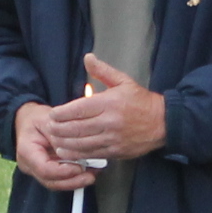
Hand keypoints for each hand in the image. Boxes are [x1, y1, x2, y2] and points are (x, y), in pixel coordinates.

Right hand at [13, 102, 96, 190]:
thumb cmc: (36, 119)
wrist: (27, 121)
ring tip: (92, 174)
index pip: (44, 169)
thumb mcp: (48, 119)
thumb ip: (60, 135)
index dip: (63, 172)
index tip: (80, 168)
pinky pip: (60, 180)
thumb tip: (74, 148)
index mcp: (26, 151)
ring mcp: (36, 172)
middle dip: (73, 181)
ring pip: (56, 184)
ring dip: (76, 182)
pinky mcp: (46, 173)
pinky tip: (88, 172)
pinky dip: (74, 178)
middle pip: (51, 182)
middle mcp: (29, 166)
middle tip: (91, 176)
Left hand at [45, 55, 167, 162]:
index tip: (52, 114)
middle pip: (77, 127)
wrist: (163, 122)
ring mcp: (112, 138)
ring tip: (53, 140)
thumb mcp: (123, 81)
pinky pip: (92, 154)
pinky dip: (76, 154)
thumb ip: (103, 71)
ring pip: (82, 143)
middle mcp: (109, 122)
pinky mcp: (116, 151)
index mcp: (109, 103)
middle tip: (48, 128)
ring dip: (64, 143)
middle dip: (59, 129)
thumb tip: (87, 57)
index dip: (62, 113)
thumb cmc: (141, 101)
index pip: (79, 109)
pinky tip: (66, 152)